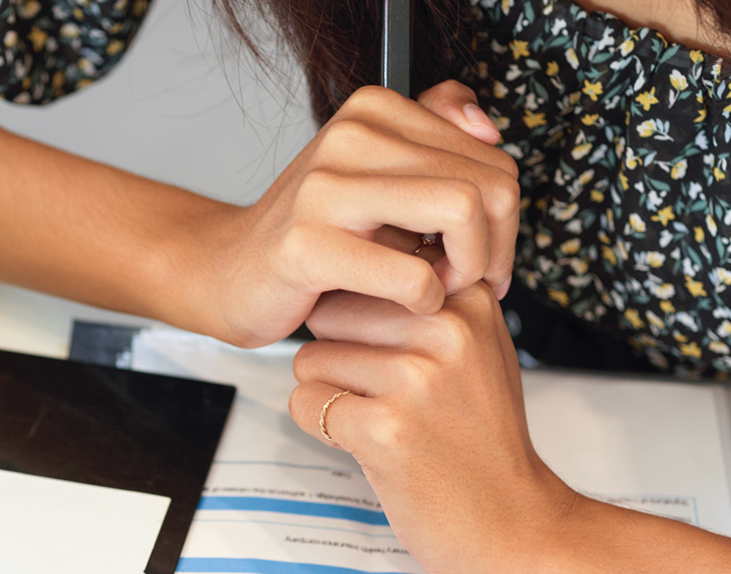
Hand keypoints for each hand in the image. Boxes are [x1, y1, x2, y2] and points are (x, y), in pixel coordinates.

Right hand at [190, 82, 518, 347]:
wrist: (227, 273)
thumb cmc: (313, 236)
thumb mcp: (378, 176)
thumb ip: (434, 133)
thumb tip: (487, 127)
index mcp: (374, 112)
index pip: (490, 155)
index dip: (502, 216)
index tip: (479, 252)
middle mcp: (350, 136)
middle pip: (486, 183)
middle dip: (494, 246)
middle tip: (466, 279)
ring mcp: (325, 190)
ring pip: (461, 212)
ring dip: (467, 268)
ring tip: (439, 287)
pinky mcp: (307, 247)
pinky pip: (413, 275)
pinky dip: (426, 300)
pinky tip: (406, 305)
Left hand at [286, 285, 581, 573]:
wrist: (516, 527)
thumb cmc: (485, 443)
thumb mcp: (479, 351)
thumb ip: (427, 307)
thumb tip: (354, 267)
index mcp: (467, 298)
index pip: (369, 270)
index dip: (360, 314)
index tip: (390, 351)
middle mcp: (445, 329)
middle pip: (331, 310)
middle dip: (337, 352)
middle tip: (380, 395)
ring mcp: (416, 379)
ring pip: (310, 357)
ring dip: (329, 394)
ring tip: (380, 421)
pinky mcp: (386, 429)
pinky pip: (305, 403)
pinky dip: (322, 428)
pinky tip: (368, 445)